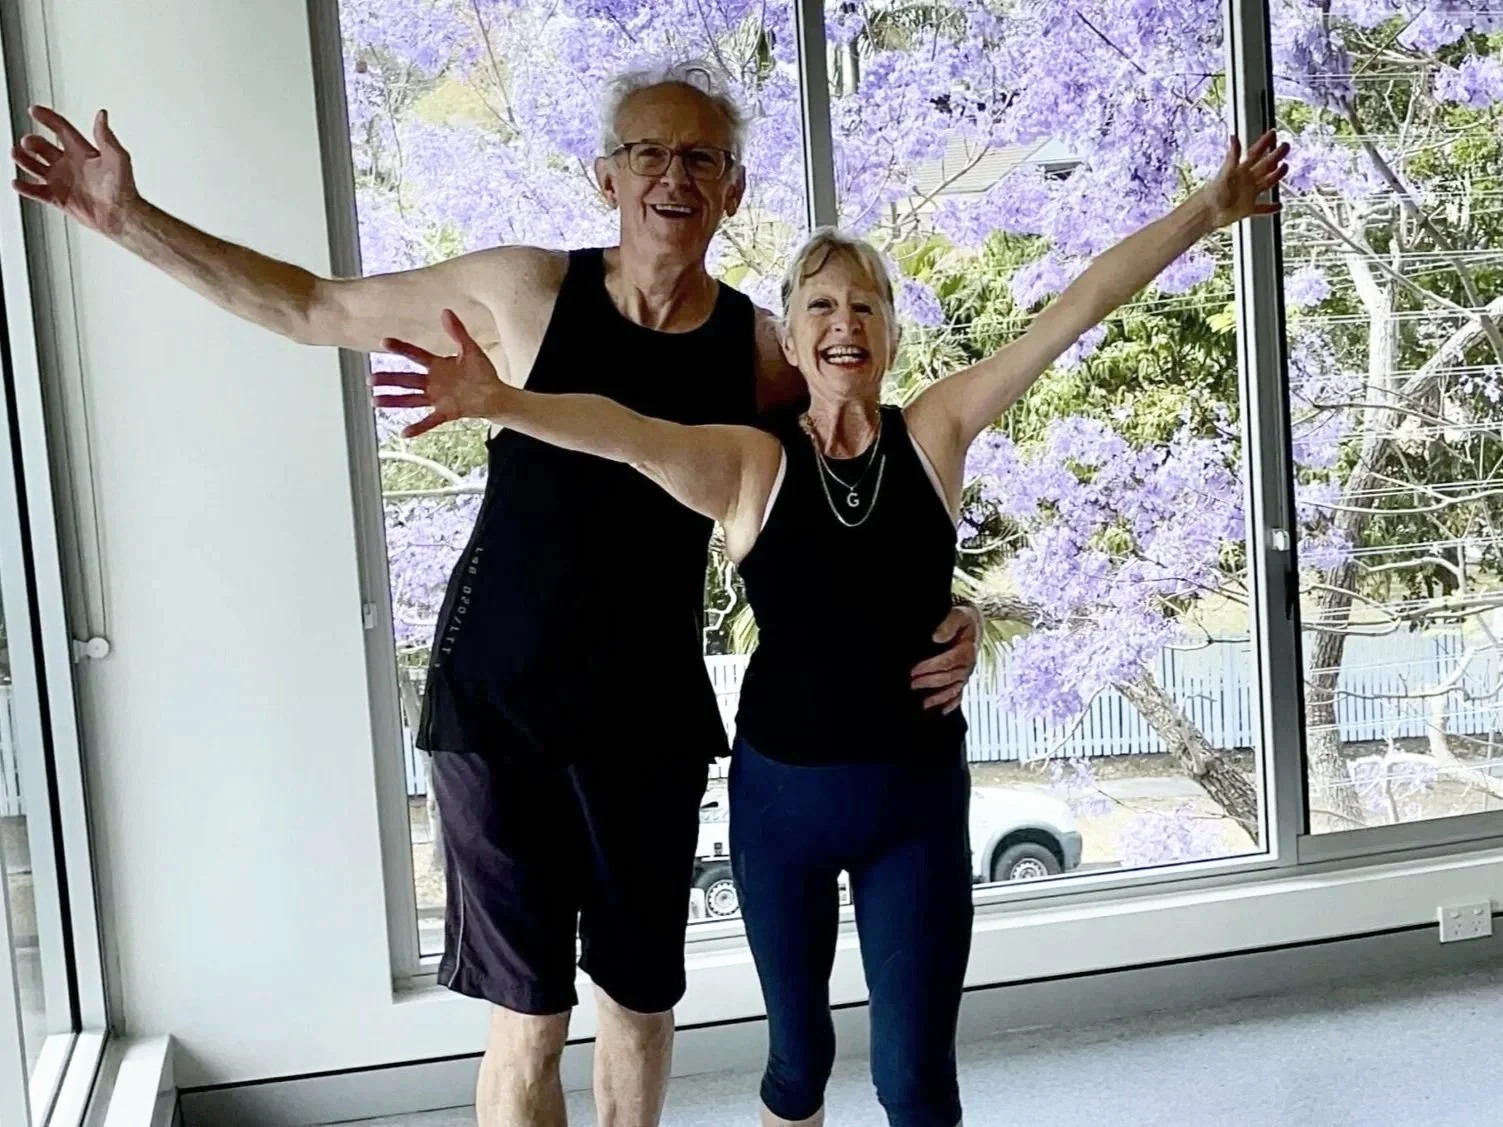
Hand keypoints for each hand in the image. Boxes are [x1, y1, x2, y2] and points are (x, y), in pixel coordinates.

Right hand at [12, 107, 140, 235]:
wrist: (121, 216)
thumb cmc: (124, 188)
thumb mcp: (117, 157)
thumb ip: (105, 136)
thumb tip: (102, 115)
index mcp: (83, 152)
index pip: (61, 129)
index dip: (48, 118)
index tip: (34, 110)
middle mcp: (70, 165)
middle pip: (43, 147)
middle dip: (32, 142)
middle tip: (28, 142)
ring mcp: (63, 182)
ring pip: (35, 166)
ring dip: (24, 159)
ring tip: (16, 153)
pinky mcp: (59, 199)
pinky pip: (36, 192)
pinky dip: (25, 188)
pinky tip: (17, 182)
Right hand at [373, 310, 511, 437]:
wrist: (495, 394)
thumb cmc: (482, 372)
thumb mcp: (470, 349)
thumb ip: (457, 332)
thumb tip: (446, 311)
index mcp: (437, 365)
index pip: (415, 355)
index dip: (400, 348)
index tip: (384, 342)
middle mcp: (433, 382)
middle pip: (406, 380)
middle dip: (388, 379)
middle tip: (369, 379)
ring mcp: (438, 398)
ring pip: (411, 399)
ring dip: (394, 400)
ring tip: (375, 401)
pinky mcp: (447, 412)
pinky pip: (430, 420)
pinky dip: (418, 427)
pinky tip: (404, 433)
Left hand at [911, 604, 981, 713]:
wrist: (973, 624)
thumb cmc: (964, 619)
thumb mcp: (960, 614)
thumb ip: (949, 623)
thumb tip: (936, 637)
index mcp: (967, 650)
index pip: (948, 661)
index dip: (930, 667)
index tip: (914, 671)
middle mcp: (968, 665)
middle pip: (948, 677)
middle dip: (929, 682)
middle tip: (911, 685)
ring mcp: (966, 674)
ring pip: (953, 689)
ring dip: (938, 697)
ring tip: (923, 704)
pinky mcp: (963, 679)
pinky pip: (959, 695)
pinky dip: (951, 704)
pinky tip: (942, 712)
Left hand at [1199, 130, 1288, 228]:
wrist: (1207, 213)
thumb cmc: (1214, 192)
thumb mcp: (1226, 172)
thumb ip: (1233, 155)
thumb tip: (1234, 137)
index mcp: (1241, 170)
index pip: (1255, 153)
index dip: (1263, 143)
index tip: (1272, 132)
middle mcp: (1246, 181)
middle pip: (1264, 166)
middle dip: (1275, 156)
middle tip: (1286, 146)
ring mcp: (1248, 195)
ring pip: (1266, 183)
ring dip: (1276, 176)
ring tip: (1285, 168)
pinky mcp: (1247, 209)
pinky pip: (1261, 208)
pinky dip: (1270, 208)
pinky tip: (1279, 206)